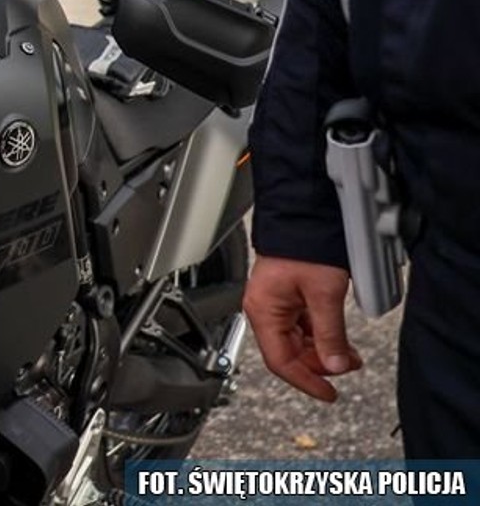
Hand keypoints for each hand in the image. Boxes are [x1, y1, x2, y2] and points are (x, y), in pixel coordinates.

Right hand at [242, 254, 362, 401]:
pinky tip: (337, 338)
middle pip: (289, 352)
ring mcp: (275, 302)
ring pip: (297, 341)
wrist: (303, 218)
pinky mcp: (286, 296)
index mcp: (263, 310)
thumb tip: (335, 365)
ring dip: (322, 350)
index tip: (328, 393)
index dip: (306, 381)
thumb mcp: (325, 295)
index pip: (280, 361)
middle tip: (346, 367)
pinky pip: (301, 326)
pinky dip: (320, 335)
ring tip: (348, 354)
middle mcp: (264, 308)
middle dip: (319, 365)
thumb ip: (330, 334)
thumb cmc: (305, 247)